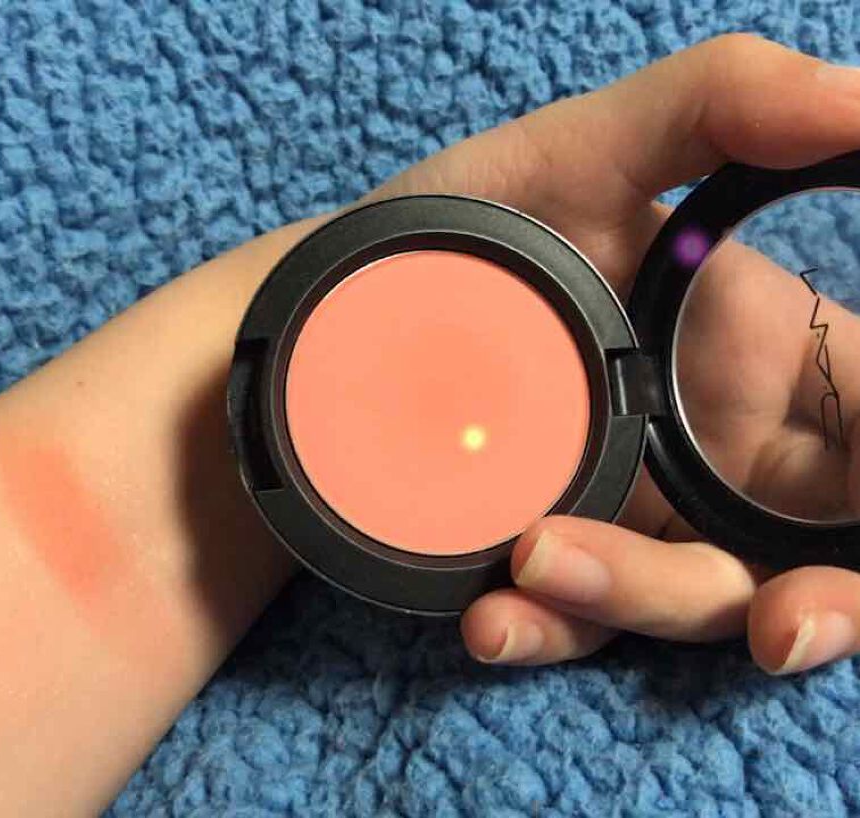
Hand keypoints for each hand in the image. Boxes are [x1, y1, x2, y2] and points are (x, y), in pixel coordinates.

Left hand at [371, 34, 859, 672]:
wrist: (337, 314)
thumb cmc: (466, 228)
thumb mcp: (579, 154)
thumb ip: (715, 110)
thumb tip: (855, 98)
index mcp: (756, 354)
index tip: (859, 506)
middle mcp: (710, 451)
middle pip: (817, 551)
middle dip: (826, 602)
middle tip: (785, 621)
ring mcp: (631, 518)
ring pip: (692, 598)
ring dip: (636, 594)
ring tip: (537, 555)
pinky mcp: (547, 566)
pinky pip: (573, 623)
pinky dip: (544, 628)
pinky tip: (493, 615)